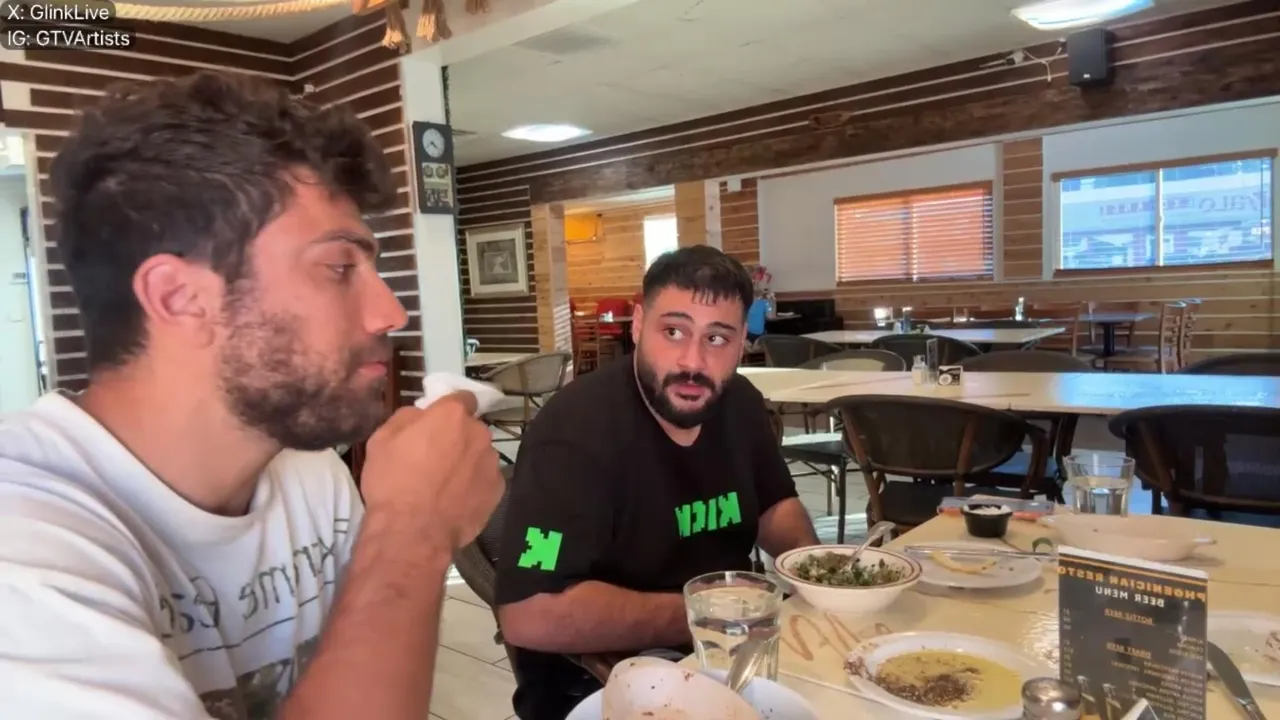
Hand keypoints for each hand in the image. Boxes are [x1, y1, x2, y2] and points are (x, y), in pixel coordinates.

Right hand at [360, 392, 502, 551]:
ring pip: (479, 454)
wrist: (412, 532)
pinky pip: (485, 479)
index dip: (450, 409)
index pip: (462, 398)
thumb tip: (422, 415)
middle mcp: (478, 433)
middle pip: (470, 429)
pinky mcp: (497, 490)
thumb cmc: (393, 481)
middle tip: (436, 458)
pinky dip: (474, 485)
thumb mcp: (381, 439)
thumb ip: (407, 418)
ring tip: (445, 485)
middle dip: (457, 438)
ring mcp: (491, 462)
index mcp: (452, 415)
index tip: (440, 421)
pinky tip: (455, 500)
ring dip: (467, 462)